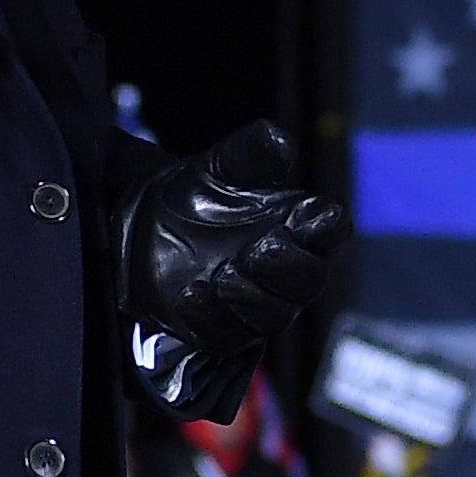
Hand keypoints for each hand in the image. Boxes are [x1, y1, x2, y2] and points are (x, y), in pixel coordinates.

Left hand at [120, 122, 346, 418]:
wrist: (145, 224)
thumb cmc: (200, 190)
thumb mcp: (222, 164)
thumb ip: (252, 151)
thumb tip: (282, 141)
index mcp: (300, 224)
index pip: (330, 229)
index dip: (325, 227)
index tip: (313, 217)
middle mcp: (286, 269)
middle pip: (308, 281)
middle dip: (287, 269)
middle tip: (260, 249)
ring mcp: (254, 303)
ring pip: (272, 316)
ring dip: (249, 296)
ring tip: (221, 275)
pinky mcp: (221, 329)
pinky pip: (227, 335)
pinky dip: (210, 316)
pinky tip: (191, 293)